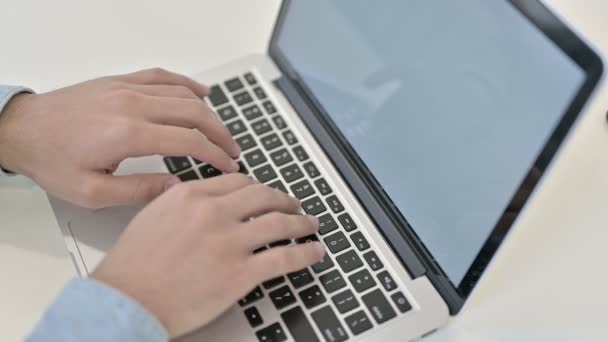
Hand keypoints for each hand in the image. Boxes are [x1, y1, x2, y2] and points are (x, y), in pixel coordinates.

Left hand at [0, 68, 240, 207]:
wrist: (21, 130)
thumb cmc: (52, 161)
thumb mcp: (92, 192)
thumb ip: (139, 190)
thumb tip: (176, 187)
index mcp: (127, 135)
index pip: (188, 141)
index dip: (215, 155)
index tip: (229, 165)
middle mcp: (131, 106)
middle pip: (194, 114)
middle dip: (220, 133)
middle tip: (233, 150)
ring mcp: (126, 89)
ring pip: (183, 94)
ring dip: (209, 112)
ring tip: (222, 131)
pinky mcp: (120, 81)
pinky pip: (162, 76)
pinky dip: (186, 83)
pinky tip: (202, 92)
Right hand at [91, 174, 324, 337]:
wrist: (125, 301)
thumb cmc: (132, 266)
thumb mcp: (152, 217)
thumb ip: (180, 202)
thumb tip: (199, 196)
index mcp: (191, 196)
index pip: (239, 182)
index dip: (259, 187)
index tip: (266, 193)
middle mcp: (213, 213)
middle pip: (264, 197)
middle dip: (285, 200)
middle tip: (294, 205)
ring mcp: (230, 242)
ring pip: (280, 223)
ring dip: (301, 223)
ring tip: (310, 224)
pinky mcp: (240, 273)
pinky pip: (284, 258)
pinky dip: (305, 253)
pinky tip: (315, 252)